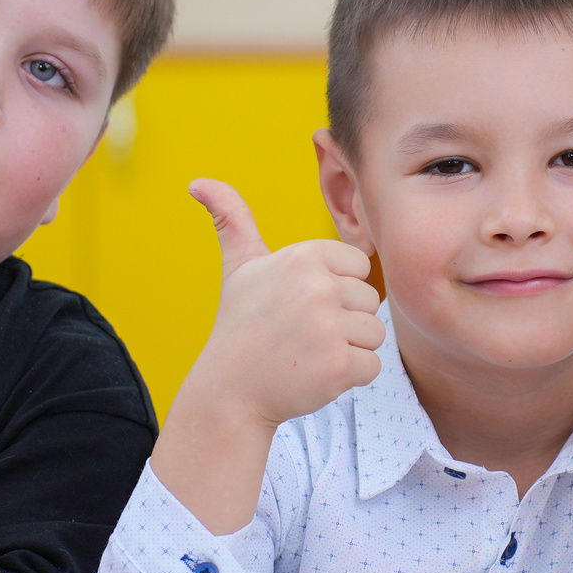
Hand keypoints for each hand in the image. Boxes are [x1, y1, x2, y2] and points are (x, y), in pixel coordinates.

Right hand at [171, 179, 382, 429]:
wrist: (230, 390)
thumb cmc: (240, 325)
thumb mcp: (238, 266)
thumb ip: (231, 218)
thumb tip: (198, 182)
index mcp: (304, 256)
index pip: (358, 266)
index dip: (335, 290)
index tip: (301, 305)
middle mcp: (318, 286)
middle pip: (370, 301)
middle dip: (343, 322)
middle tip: (301, 334)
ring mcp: (329, 327)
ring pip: (375, 334)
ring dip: (349, 349)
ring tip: (309, 353)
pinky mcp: (339, 365)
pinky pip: (372, 366)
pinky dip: (349, 377)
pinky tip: (315, 374)